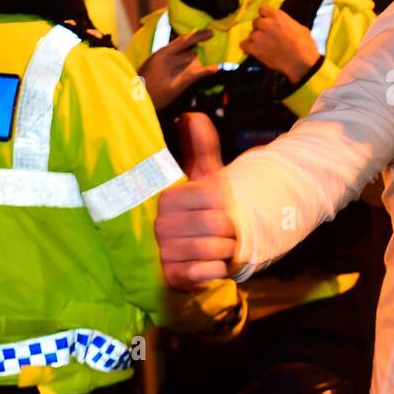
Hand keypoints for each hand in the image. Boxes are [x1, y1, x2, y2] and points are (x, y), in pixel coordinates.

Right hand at [138, 29, 216, 109]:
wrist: (136, 97)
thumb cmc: (144, 82)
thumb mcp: (153, 64)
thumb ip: (167, 57)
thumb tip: (183, 52)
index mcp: (161, 53)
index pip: (182, 40)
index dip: (197, 36)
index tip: (209, 33)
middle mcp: (167, 58)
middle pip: (191, 51)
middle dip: (198, 52)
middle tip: (208, 41)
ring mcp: (171, 70)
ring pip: (193, 62)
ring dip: (196, 65)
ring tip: (191, 70)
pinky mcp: (176, 83)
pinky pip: (195, 74)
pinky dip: (206, 71)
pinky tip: (215, 68)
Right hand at [156, 113, 236, 288]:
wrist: (195, 256)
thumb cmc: (202, 212)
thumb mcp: (205, 179)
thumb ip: (202, 148)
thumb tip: (192, 115)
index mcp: (168, 198)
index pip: (212, 196)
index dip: (229, 204)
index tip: (230, 210)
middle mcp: (160, 224)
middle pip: (214, 223)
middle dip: (232, 230)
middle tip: (232, 233)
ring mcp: (162, 252)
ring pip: (210, 249)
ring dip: (227, 250)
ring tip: (226, 248)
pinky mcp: (170, 277)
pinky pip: (201, 273)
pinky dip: (216, 270)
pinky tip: (217, 265)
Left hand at [239, 6, 319, 83]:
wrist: (301, 63)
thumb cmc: (305, 45)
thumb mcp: (300, 28)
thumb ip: (288, 23)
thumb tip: (286, 26)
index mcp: (278, 16)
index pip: (263, 9)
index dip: (265, 16)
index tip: (269, 22)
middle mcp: (265, 23)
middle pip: (256, 22)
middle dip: (260, 28)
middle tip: (267, 36)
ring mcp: (258, 36)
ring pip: (251, 34)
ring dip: (255, 39)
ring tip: (263, 46)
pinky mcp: (253, 48)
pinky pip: (244, 45)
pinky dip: (248, 48)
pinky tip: (254, 51)